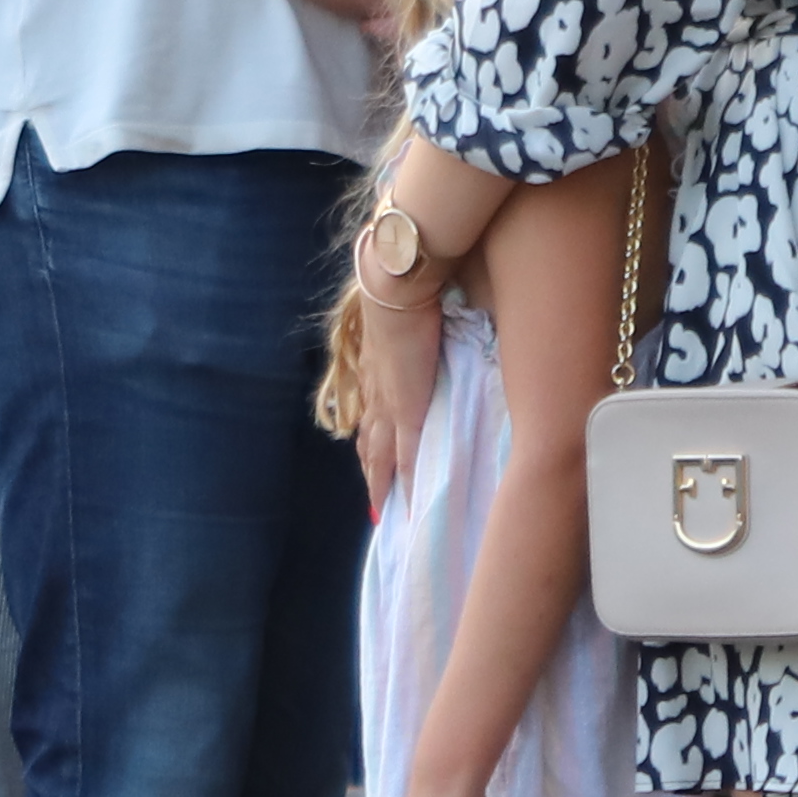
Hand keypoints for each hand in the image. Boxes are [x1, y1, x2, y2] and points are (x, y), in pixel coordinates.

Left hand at [349, 269, 440, 508]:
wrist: (396, 286)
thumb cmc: (404, 292)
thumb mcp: (407, 319)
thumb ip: (415, 335)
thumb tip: (427, 334)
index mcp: (375, 374)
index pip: (371, 418)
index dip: (371, 444)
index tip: (372, 465)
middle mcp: (375, 394)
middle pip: (370, 446)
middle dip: (372, 476)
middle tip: (376, 505)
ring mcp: (389, 405)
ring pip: (380, 458)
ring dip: (381, 485)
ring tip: (384, 509)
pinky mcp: (407, 410)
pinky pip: (407, 459)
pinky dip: (407, 485)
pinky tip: (409, 507)